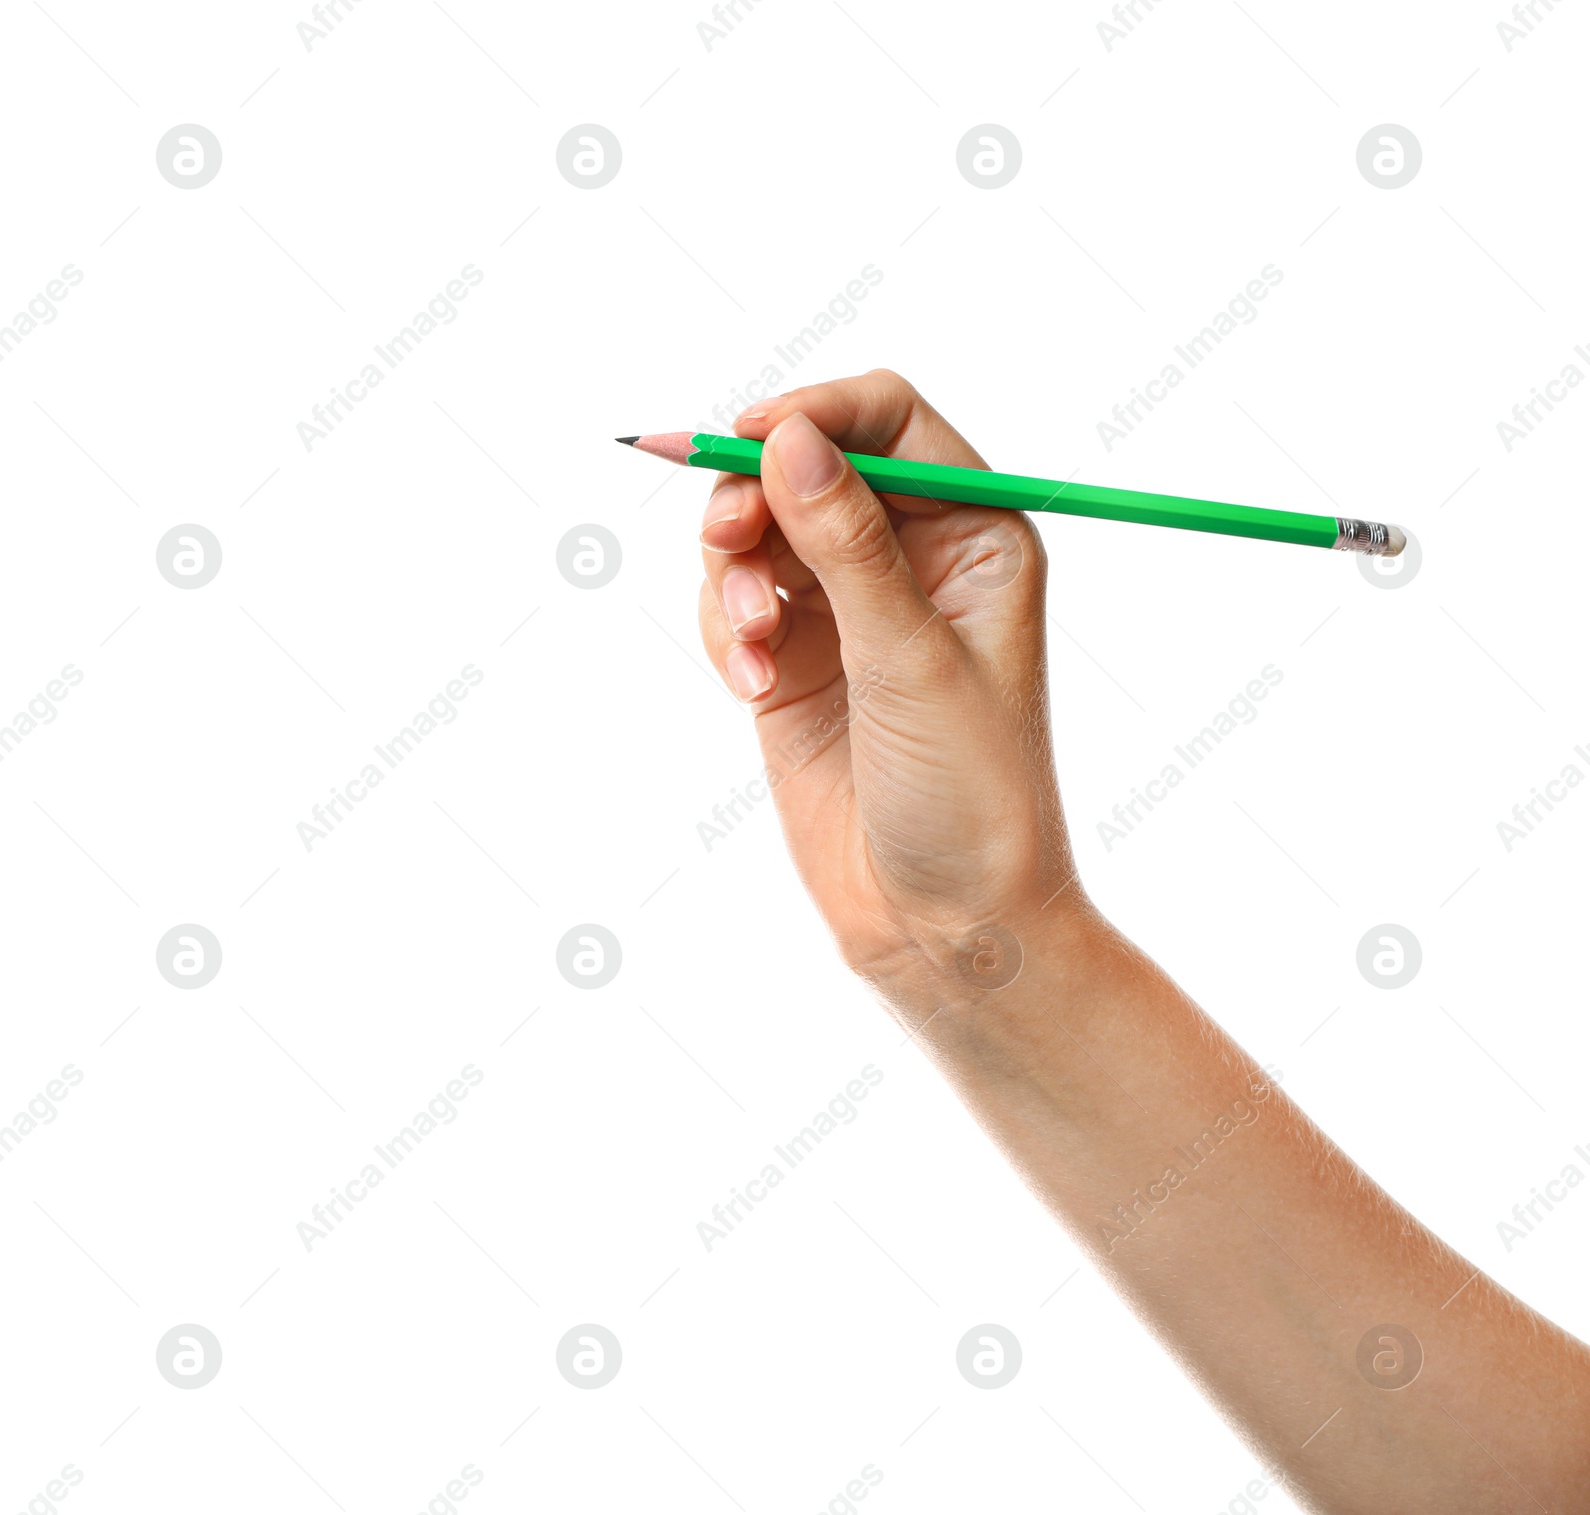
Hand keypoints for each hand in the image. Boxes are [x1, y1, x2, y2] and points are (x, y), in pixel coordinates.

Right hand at [696, 370, 1083, 998]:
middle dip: (755, 498)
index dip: (817, 413)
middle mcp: (912, 560)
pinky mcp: (798, 661)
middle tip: (727, 544)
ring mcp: (849, 611)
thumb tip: (788, 435)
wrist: (946, 923)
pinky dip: (726, 630)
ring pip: (759, 533)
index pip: (890, 422)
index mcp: (975, 537)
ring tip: (752, 646)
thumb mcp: (911, 661)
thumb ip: (849, 546)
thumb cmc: (971, 796)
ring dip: (735, 574)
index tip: (749, 437)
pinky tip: (750, 686)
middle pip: (807, 467)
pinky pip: (735, 603)